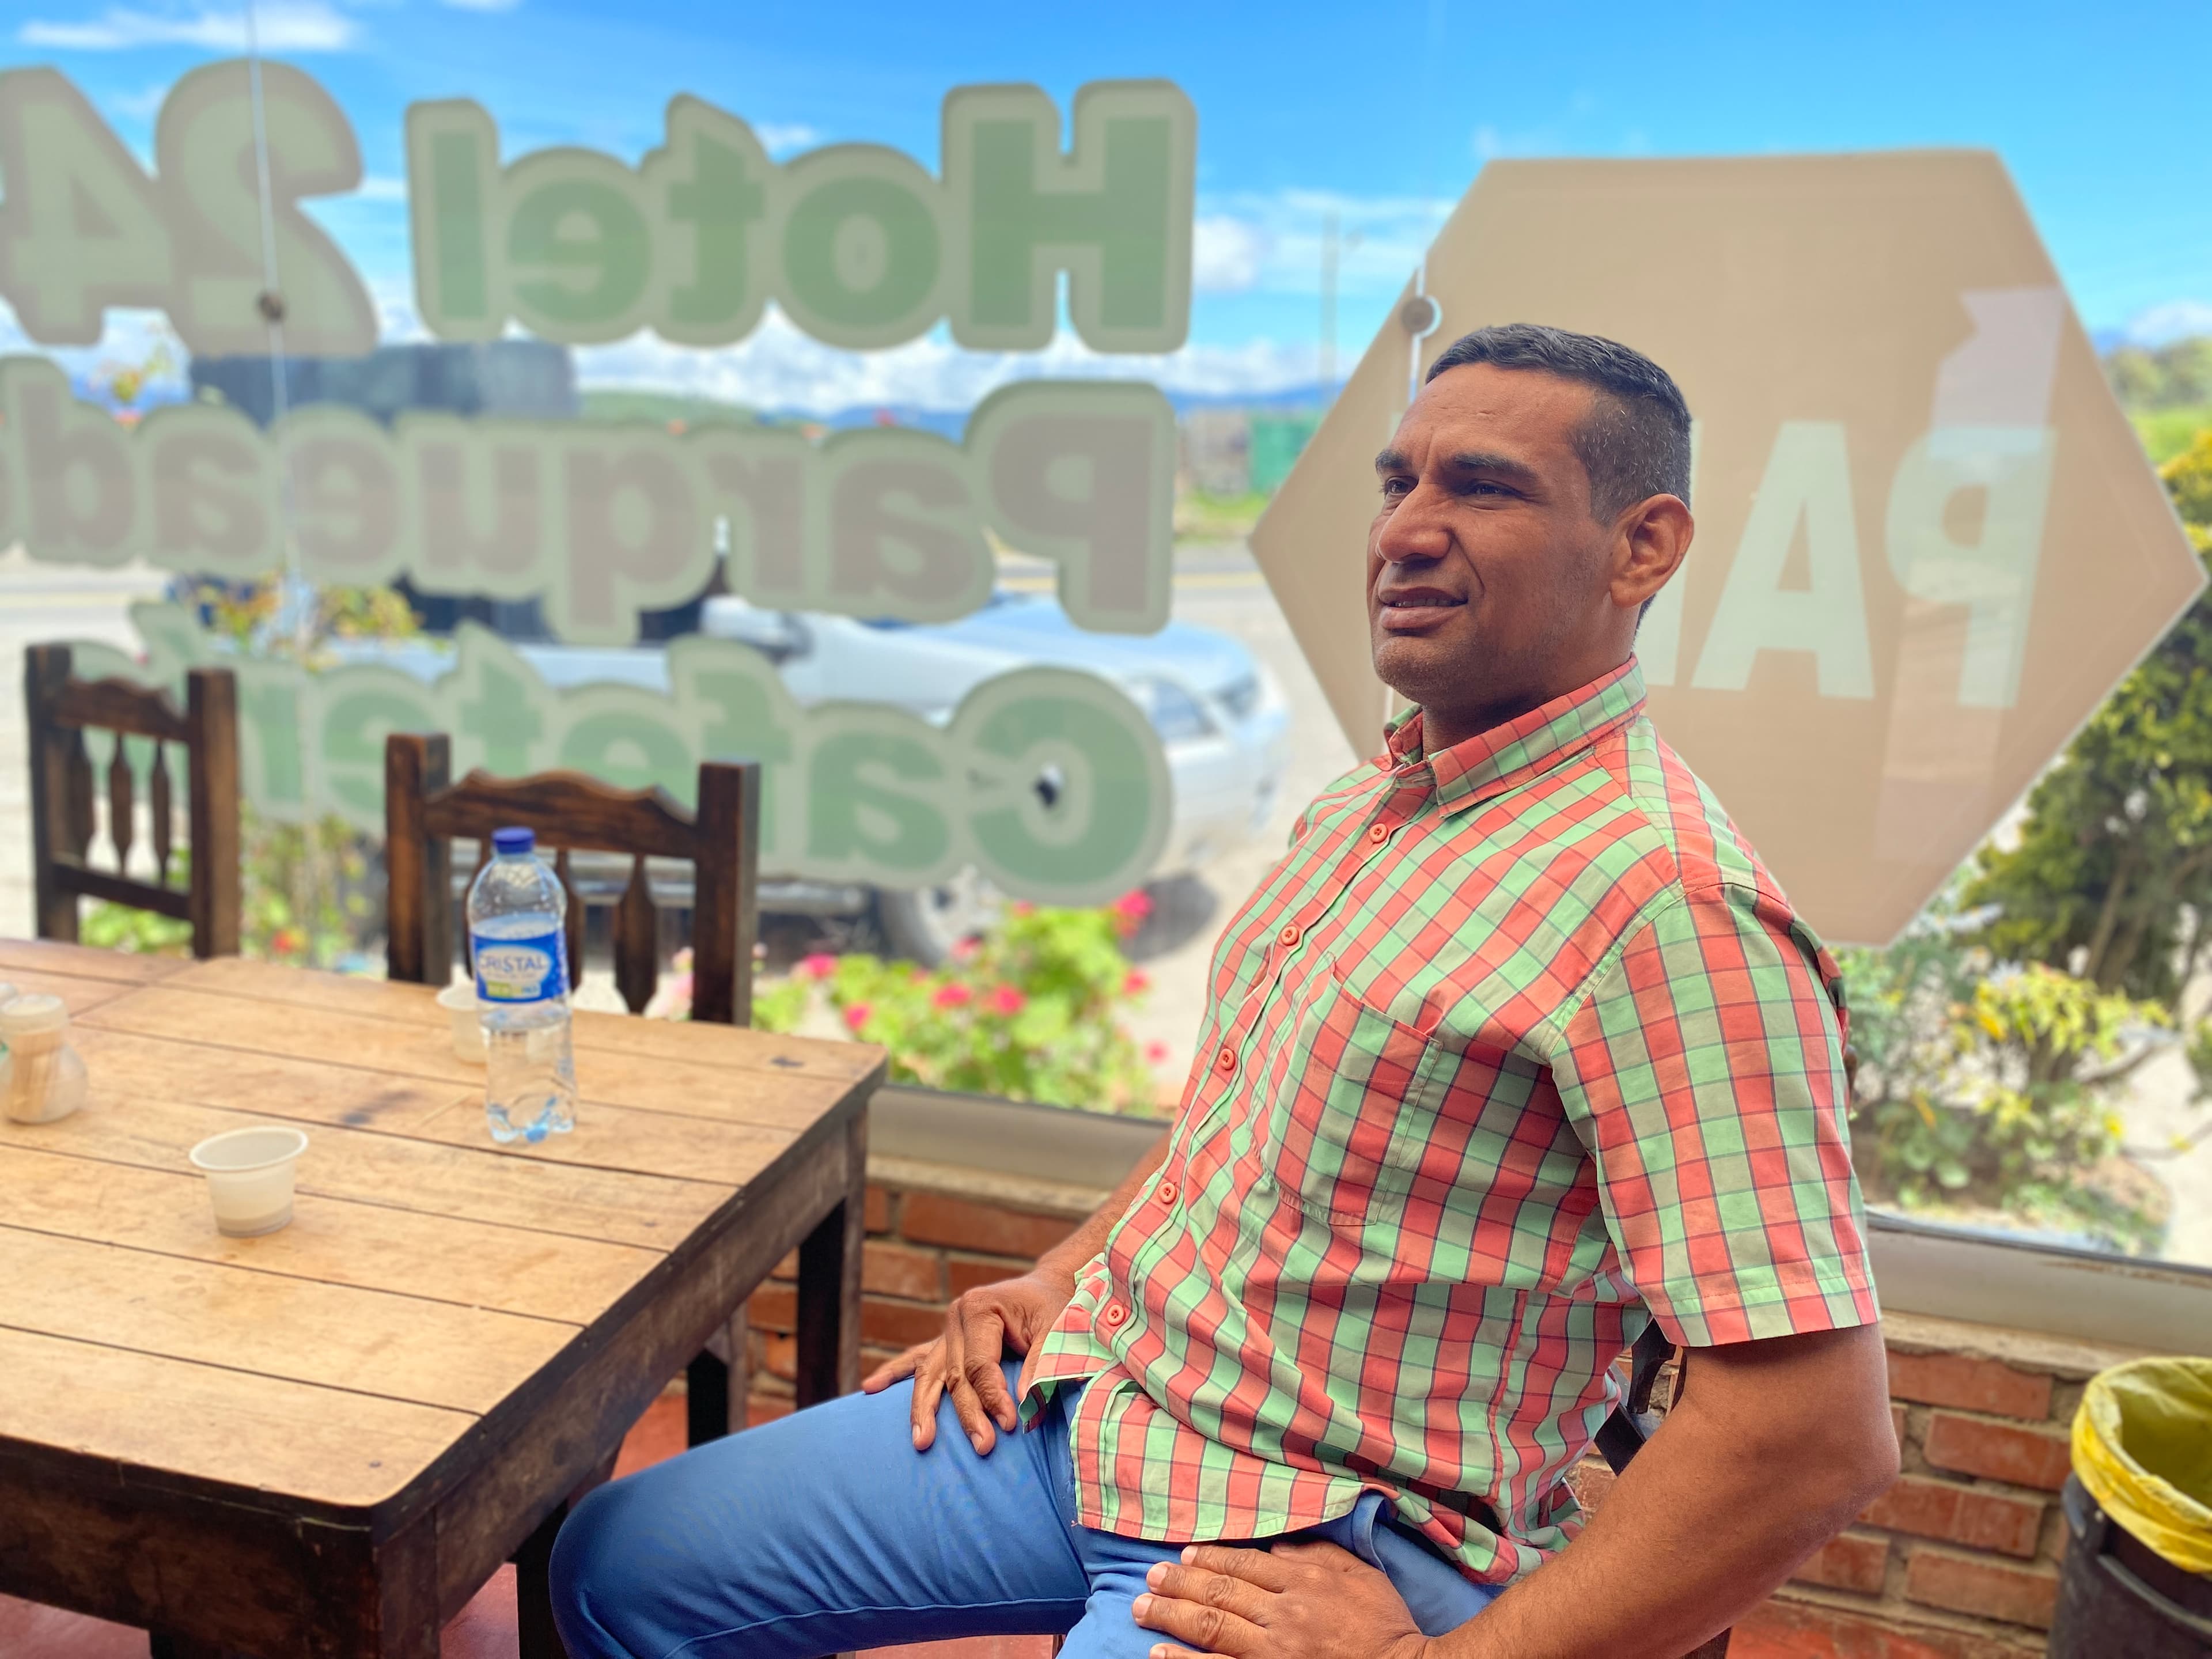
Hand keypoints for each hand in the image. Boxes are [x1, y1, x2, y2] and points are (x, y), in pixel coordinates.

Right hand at [859, 1264, 1074, 1454]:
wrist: (1046, 1286)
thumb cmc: (1054, 1308)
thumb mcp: (1056, 1329)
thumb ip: (1039, 1364)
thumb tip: (1022, 1404)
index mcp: (979, 1308)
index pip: (979, 1364)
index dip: (993, 1396)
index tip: (1011, 1424)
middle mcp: (955, 1318)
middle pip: (954, 1376)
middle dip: (967, 1414)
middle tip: (983, 1446)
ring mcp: (946, 1330)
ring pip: (928, 1374)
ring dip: (923, 1410)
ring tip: (921, 1442)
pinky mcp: (944, 1341)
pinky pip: (916, 1360)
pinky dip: (894, 1373)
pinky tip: (871, 1388)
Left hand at [1131, 1541, 1431, 1658]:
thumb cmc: (1384, 1625)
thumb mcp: (1359, 1576)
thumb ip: (1317, 1555)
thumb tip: (1275, 1545)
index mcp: (1304, 1582)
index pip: (1245, 1565)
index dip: (1210, 1558)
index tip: (1185, 1554)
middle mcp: (1284, 1614)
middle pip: (1220, 1594)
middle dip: (1179, 1584)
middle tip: (1150, 1577)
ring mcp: (1275, 1651)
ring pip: (1212, 1628)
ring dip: (1172, 1616)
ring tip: (1141, 1607)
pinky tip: (1158, 1654)